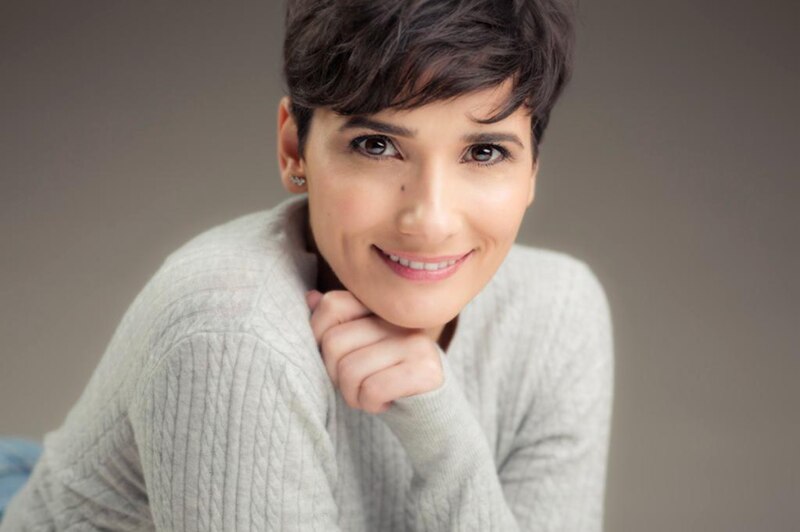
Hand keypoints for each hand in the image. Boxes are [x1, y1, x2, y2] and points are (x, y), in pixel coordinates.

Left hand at [306, 289, 443, 413]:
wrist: (429, 407)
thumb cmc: (385, 375)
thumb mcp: (357, 348)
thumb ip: (335, 323)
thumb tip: (310, 297)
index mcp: (380, 306)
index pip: (333, 305)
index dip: (320, 336)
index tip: (337, 357)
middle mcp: (399, 318)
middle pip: (334, 342)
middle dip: (335, 375)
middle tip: (356, 384)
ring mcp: (415, 341)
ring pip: (350, 370)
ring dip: (352, 395)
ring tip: (369, 395)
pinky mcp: (425, 369)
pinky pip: (372, 389)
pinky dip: (370, 404)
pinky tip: (384, 402)